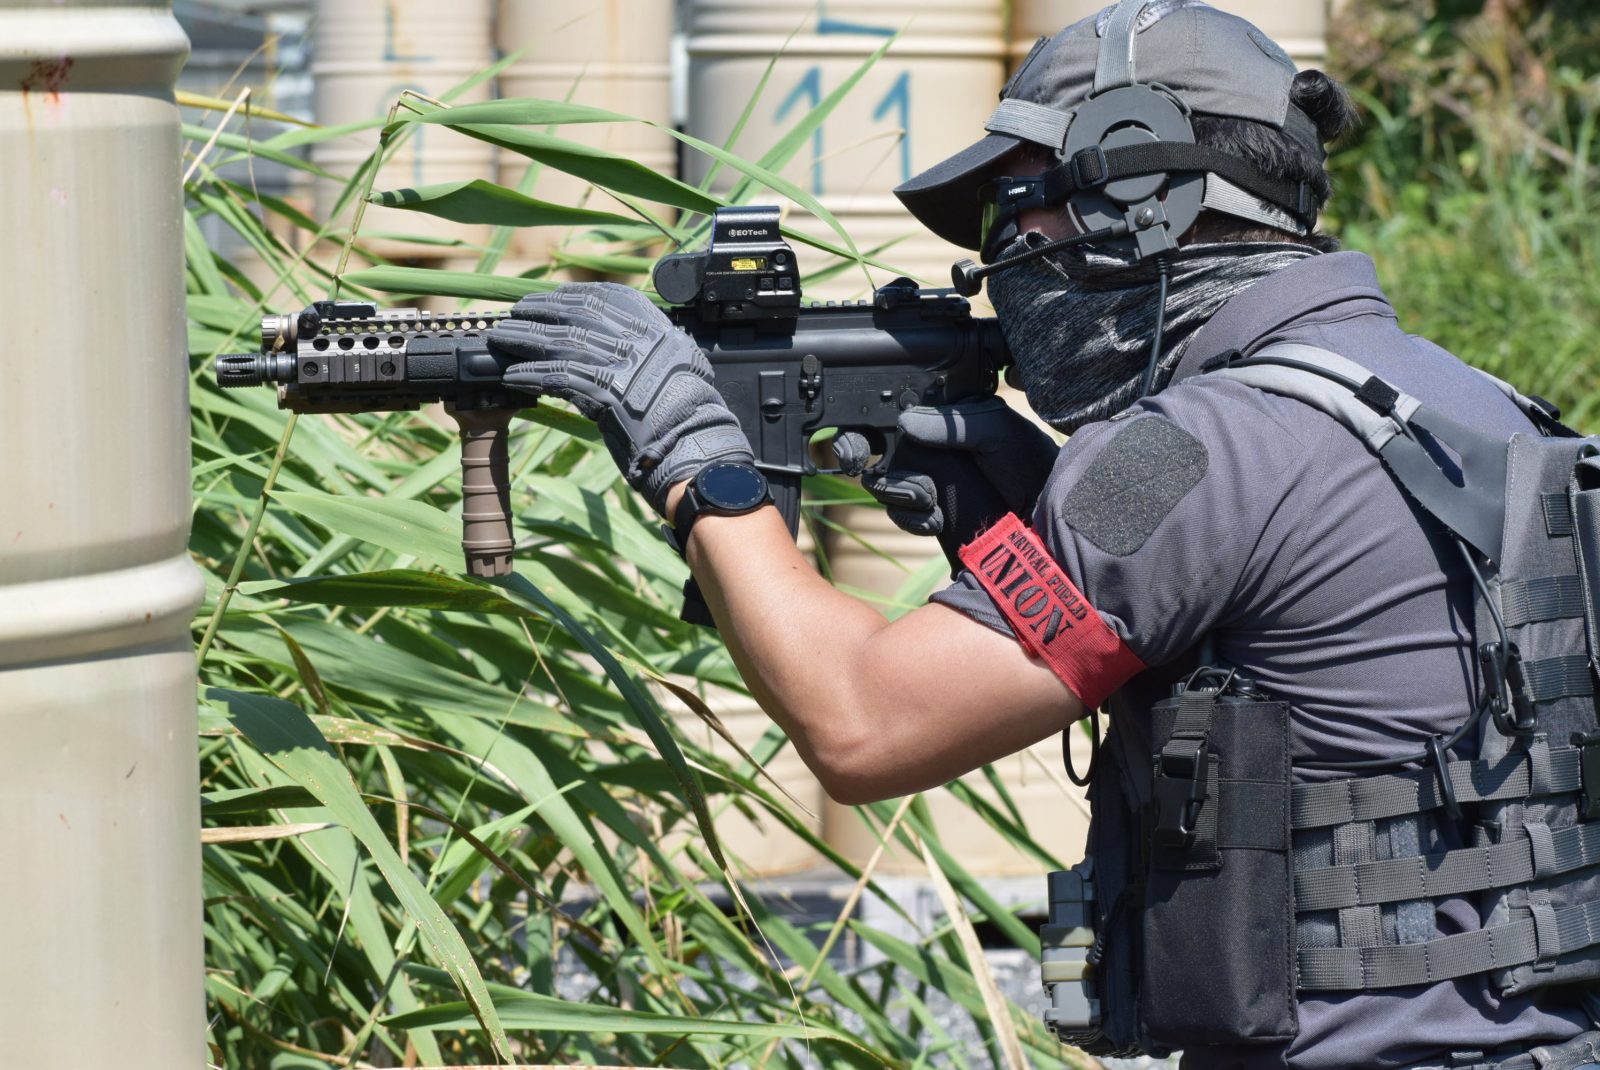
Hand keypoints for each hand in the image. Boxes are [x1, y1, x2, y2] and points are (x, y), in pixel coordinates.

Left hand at [488, 283, 751, 514]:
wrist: (697, 446)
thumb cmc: (689, 417)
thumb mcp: (676, 369)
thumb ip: (647, 353)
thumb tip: (614, 352)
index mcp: (655, 328)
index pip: (606, 297)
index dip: (571, 294)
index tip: (549, 296)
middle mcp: (638, 339)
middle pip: (577, 314)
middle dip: (540, 310)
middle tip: (514, 313)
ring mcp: (622, 363)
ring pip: (561, 340)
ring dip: (525, 339)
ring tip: (501, 340)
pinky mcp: (606, 391)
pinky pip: (558, 377)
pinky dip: (532, 375)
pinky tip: (512, 376)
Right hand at [863, 396, 1057, 562]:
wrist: (1048, 521)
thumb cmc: (1033, 468)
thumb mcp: (999, 431)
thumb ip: (953, 423)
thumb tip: (904, 422)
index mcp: (947, 422)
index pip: (900, 416)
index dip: (880, 425)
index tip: (872, 438)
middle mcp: (934, 451)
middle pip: (883, 451)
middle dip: (877, 461)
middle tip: (890, 472)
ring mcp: (930, 484)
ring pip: (885, 484)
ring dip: (901, 493)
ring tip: (929, 500)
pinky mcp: (930, 515)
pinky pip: (900, 514)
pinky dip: (910, 518)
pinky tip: (935, 520)